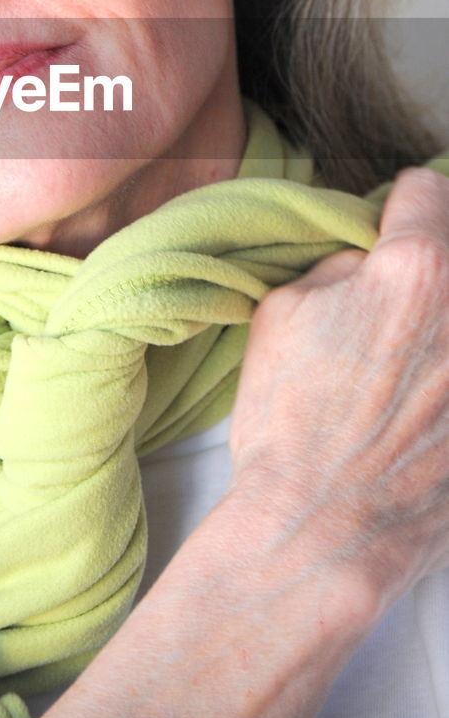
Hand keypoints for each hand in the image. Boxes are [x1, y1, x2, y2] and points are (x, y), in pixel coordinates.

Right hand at [229, 166, 448, 614]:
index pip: (427, 189)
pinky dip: (445, 369)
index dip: (399, 204)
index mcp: (413, 269)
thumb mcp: (284, 312)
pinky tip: (424, 398)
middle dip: (429, 262)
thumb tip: (370, 256)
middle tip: (399, 297)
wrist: (325, 528)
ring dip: (440, 319)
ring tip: (409, 356)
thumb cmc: (293, 423)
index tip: (389, 223)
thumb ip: (341, 265)